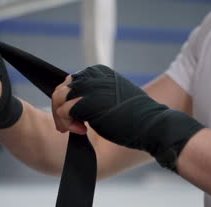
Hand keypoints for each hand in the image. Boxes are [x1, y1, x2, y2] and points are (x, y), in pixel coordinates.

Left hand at [55, 65, 203, 170]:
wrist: (152, 125)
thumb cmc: (134, 117)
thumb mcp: (112, 97)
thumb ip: (94, 94)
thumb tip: (72, 102)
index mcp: (99, 71)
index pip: (70, 83)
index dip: (69, 102)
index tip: (77, 119)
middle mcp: (92, 75)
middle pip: (61, 90)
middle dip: (61, 111)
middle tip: (69, 127)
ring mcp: (88, 87)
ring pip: (58, 99)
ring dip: (63, 118)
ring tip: (78, 129)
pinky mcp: (86, 102)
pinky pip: (63, 112)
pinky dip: (68, 124)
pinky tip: (83, 130)